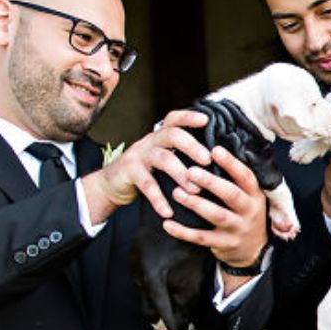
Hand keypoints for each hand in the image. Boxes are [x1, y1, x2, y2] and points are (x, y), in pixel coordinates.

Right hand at [82, 109, 210, 223]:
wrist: (112, 184)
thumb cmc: (148, 171)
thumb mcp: (164, 159)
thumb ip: (182, 156)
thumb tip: (218, 162)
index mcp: (162, 136)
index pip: (175, 120)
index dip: (189, 117)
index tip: (206, 119)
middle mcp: (151, 141)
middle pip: (172, 135)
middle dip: (192, 146)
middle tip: (207, 160)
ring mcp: (139, 154)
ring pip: (163, 159)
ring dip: (181, 174)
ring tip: (195, 190)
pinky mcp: (128, 171)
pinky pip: (146, 184)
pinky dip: (158, 199)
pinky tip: (168, 212)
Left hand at [160, 147, 269, 290]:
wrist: (252, 250)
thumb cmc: (243, 213)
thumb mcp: (248, 196)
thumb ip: (235, 179)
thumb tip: (213, 148)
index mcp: (255, 195)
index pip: (246, 176)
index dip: (231, 164)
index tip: (214, 150)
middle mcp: (249, 211)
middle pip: (232, 195)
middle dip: (211, 183)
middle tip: (191, 171)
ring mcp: (237, 229)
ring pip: (217, 216)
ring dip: (196, 204)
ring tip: (176, 193)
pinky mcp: (224, 245)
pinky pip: (202, 238)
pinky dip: (183, 232)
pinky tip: (167, 224)